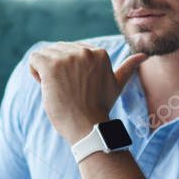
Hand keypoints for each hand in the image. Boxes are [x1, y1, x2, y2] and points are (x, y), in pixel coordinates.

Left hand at [28, 42, 146, 142]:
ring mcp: (68, 58)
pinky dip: (35, 72)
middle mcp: (84, 51)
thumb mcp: (116, 85)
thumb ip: (128, 68)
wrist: (88, 127)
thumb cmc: (100, 108)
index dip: (69, 68)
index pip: (72, 50)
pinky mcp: (52, 66)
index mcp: (99, 52)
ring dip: (45, 72)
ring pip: (45, 54)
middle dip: (57, 69)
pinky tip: (45, 86)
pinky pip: (35, 59)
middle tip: (67, 90)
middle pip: (58, 51)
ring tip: (57, 89)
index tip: (76, 86)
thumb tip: (144, 56)